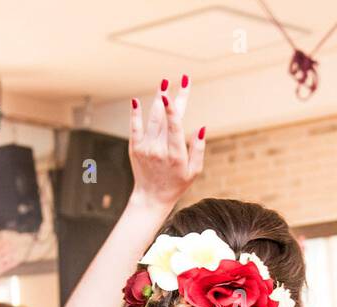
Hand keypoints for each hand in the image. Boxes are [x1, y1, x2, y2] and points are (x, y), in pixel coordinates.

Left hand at [127, 76, 205, 209]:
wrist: (151, 197)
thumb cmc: (177, 184)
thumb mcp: (194, 171)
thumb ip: (198, 149)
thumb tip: (201, 127)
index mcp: (175, 155)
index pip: (174, 127)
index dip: (173, 110)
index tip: (172, 94)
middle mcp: (158, 149)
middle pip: (165, 118)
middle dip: (172, 97)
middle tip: (180, 79)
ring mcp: (145, 148)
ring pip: (151, 119)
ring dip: (157, 99)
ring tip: (164, 83)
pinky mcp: (135, 148)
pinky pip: (134, 128)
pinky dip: (135, 114)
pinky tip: (135, 101)